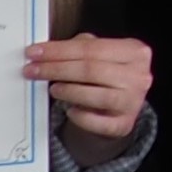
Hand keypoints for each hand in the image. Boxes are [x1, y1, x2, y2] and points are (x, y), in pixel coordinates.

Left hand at [28, 35, 153, 147]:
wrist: (121, 106)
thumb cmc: (106, 76)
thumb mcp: (101, 54)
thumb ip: (80, 47)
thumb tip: (48, 50)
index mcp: (135, 52)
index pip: (91, 48)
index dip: (59, 50)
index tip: (34, 52)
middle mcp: (139, 76)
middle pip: (91, 70)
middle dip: (56, 69)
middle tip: (32, 70)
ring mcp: (133, 101)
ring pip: (96, 95)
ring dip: (68, 91)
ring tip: (53, 89)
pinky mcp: (124, 124)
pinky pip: (98, 122)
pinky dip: (80, 117)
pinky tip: (70, 110)